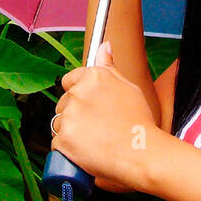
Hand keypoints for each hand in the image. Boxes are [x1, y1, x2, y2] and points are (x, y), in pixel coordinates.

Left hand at [51, 41, 161, 193]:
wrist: (142, 154)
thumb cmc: (138, 123)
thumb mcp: (129, 87)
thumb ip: (110, 66)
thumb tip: (104, 46)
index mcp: (93, 77)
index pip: (69, 80)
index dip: (79, 94)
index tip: (90, 106)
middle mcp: (77, 94)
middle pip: (64, 103)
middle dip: (75, 114)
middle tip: (97, 126)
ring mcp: (69, 117)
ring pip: (59, 124)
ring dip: (71, 132)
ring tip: (95, 140)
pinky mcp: (63, 141)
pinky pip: (58, 144)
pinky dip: (68, 150)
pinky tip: (87, 152)